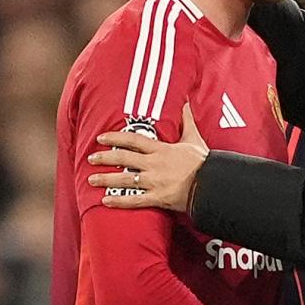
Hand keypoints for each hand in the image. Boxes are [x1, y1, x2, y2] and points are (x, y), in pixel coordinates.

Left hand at [88, 103, 206, 212]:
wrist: (213, 183)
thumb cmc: (204, 162)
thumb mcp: (194, 138)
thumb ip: (187, 121)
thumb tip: (185, 103)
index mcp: (161, 149)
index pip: (132, 140)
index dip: (115, 137)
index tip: (101, 137)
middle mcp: (154, 164)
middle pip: (124, 158)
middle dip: (105, 158)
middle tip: (91, 157)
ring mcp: (154, 182)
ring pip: (125, 180)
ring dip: (106, 179)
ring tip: (91, 179)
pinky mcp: (158, 198)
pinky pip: (135, 200)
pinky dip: (119, 201)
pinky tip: (105, 201)